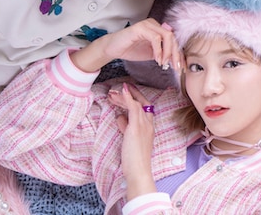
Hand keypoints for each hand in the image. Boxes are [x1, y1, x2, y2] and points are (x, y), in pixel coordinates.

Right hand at [72, 18, 179, 72]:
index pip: (174, 39)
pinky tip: (157, 59)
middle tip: (175, 67)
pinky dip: (159, 50)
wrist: (113, 49)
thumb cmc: (131, 50)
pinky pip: (156, 38)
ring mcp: (148, 24)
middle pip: (173, 37)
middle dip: (176, 54)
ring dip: (168, 52)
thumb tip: (177, 61)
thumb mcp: (152, 54)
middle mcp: (155, 24)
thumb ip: (164, 54)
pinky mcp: (141, 28)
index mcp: (159, 29)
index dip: (179, 53)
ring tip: (164, 63)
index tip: (181, 66)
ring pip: (167, 36)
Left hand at [110, 82, 156, 198]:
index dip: (136, 99)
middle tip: (117, 90)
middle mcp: (148, 124)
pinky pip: (133, 108)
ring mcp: (143, 125)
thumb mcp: (129, 140)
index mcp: (148, 128)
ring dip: (124, 97)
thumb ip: (126, 128)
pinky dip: (128, 97)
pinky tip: (122, 91)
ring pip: (135, 104)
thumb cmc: (134, 160)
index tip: (128, 93)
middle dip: (130, 95)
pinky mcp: (136, 127)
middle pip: (140, 104)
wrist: (138, 170)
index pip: (144, 109)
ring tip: (112, 94)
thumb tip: (120, 118)